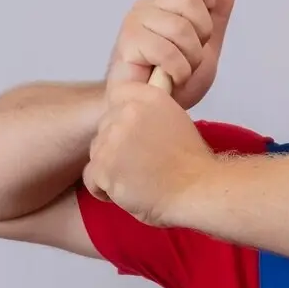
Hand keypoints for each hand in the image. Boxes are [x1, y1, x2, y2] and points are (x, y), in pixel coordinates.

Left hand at [82, 80, 216, 226]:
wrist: (197, 189)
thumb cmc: (192, 163)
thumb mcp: (175, 120)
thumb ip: (150, 114)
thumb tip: (132, 121)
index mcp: (148, 97)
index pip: (118, 95)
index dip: (122, 116)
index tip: (135, 134)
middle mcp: (127, 112)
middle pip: (104, 128)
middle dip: (116, 146)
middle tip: (141, 163)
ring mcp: (112, 140)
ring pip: (97, 153)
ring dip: (111, 168)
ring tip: (137, 181)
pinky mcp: (103, 167)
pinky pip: (91, 178)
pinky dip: (105, 190)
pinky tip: (127, 193)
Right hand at [105, 0, 237, 109]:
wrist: (151, 112)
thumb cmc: (173, 81)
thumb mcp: (206, 47)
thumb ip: (217, 17)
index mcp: (168, 2)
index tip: (211, 4)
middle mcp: (149, 6)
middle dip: (202, 34)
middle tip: (191, 55)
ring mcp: (136, 22)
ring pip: (181, 27)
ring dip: (190, 58)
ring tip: (180, 71)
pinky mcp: (128, 43)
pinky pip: (167, 50)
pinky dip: (178, 71)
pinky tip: (170, 79)